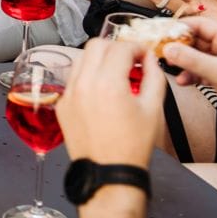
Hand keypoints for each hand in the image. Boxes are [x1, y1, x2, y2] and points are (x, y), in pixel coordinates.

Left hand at [57, 39, 165, 167]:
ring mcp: (69, 94)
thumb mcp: (153, 109)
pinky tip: (100, 90)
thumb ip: (154, 77)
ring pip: (81, 59)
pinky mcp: (62, 105)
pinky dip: (87, 77)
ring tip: (115, 74)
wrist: (109, 173)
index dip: (137, 47)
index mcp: (108, 84)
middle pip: (96, 45)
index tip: (143, 54)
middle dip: (115, 47)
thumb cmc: (132, 146)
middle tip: (129, 60)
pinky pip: (73, 79)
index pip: (121, 48)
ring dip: (99, 59)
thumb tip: (150, 59)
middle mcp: (84, 85)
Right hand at [161, 16, 216, 133]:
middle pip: (196, 40)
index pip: (201, 24)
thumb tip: (169, 49)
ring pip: (196, 56)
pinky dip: (189, 74)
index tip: (164, 31)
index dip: (181, 27)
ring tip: (170, 66)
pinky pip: (198, 70)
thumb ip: (191, 60)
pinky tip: (183, 81)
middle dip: (179, 45)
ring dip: (183, 61)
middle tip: (162, 49)